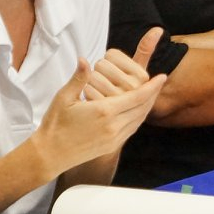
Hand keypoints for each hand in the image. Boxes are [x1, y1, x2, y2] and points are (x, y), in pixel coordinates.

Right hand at [33, 36, 166, 173]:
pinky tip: (138, 110)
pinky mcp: (112, 146)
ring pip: (139, 120)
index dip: (152, 86)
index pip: (137, 97)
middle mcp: (114, 126)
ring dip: (148, 106)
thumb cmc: (55, 123)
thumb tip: (85, 59)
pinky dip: (139, 117)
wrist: (50, 154)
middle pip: (143, 108)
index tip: (162, 76)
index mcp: (104, 111)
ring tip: (152, 94)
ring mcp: (114, 138)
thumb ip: (79, 78)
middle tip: (160, 82)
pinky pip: (132, 129)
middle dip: (154, 94)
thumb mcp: (64, 97)